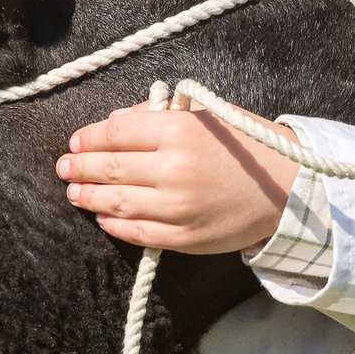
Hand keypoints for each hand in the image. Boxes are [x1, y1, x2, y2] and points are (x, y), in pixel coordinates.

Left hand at [55, 102, 300, 254]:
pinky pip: (136, 232)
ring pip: (116, 202)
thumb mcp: (206, 116)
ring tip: (74, 191)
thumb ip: (158, 116)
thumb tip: (115, 123)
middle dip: (78, 167)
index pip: (116, 132)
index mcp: (180, 130)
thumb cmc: (247, 146)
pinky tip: (102, 217)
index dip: (89, 136)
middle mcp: (174, 168)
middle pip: (108, 167)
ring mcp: (178, 206)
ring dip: (88, 196)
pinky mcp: (184, 237)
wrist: (290, 189)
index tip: (77, 140)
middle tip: (64, 166)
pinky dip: (113, 224)